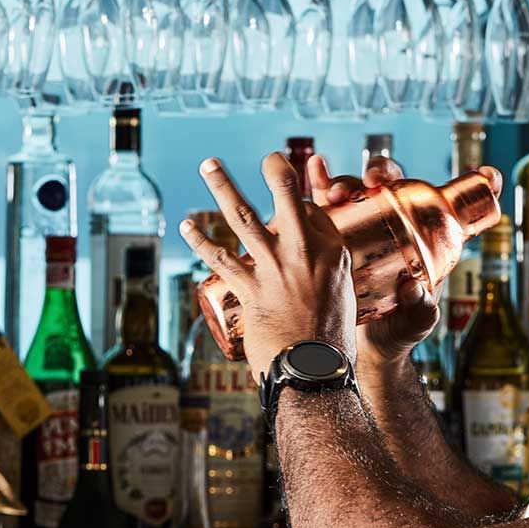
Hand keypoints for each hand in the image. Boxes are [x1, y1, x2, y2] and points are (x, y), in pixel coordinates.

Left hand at [179, 152, 355, 377]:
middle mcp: (304, 253)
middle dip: (275, 170)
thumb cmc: (329, 342)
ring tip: (208, 164)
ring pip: (244, 218)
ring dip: (223, 187)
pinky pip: (219, 257)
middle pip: (286, 198)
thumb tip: (305, 268)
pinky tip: (186, 226)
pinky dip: (200, 240)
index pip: (312, 213)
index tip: (292, 205)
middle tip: (266, 156)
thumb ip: (325, 275)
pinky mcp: (249, 289)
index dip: (299, 206)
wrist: (314, 371)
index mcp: (333, 253)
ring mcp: (274, 268)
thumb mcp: (342, 297)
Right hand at [304, 154, 505, 371]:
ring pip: (356, 189)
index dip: (474, 182)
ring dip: (344, 181)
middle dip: (381, 172)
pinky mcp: (333, 234)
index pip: (449, 204)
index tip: (489, 176)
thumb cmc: (399, 330)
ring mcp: (362, 226)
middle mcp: (394, 224)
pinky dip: (320, 182)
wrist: (362, 348)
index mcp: (426, 239)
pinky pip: (325, 205)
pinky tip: (315, 168)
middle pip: (391, 183)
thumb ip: (421, 308)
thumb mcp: (417, 321)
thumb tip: (413, 289)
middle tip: (374, 181)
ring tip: (335, 193)